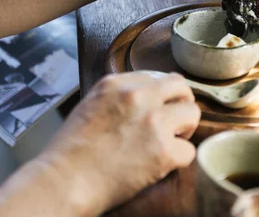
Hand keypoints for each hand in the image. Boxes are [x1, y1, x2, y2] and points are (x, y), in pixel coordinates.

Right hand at [38, 71, 199, 214]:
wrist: (65, 181)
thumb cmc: (71, 150)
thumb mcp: (91, 104)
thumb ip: (119, 96)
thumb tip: (144, 99)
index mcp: (118, 83)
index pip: (157, 77)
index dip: (160, 95)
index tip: (156, 109)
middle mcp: (139, 96)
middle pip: (181, 86)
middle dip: (180, 104)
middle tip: (173, 121)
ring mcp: (154, 122)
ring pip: (193, 114)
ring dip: (184, 129)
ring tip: (169, 142)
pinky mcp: (164, 151)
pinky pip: (189, 151)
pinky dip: (178, 160)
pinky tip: (161, 165)